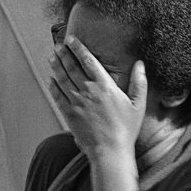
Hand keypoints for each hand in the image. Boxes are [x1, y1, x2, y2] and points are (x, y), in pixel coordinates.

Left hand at [50, 35, 145, 155]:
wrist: (110, 151)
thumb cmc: (126, 129)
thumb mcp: (138, 104)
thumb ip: (139, 82)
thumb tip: (140, 64)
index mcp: (104, 86)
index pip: (88, 61)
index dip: (79, 48)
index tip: (72, 39)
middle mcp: (88, 91)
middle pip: (72, 67)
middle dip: (64, 54)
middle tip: (58, 45)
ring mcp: (76, 102)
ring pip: (62, 79)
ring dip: (56, 66)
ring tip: (52, 57)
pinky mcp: (68, 114)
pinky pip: (57, 96)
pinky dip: (52, 86)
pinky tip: (50, 79)